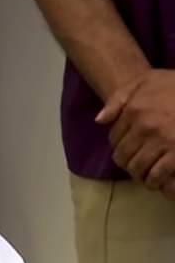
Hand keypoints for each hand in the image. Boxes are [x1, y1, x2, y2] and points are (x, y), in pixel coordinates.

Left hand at [96, 69, 174, 199]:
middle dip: (126, 163)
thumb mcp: (146, 81)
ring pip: (138, 167)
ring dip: (138, 175)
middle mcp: (145, 126)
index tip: (127, 149)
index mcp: (134, 110)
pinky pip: (158, 174)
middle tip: (134, 166)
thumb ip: (119, 99)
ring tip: (144, 176)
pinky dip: (154, 181)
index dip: (118, 145)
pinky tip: (157, 181)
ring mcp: (163, 141)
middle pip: (123, 155)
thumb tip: (100, 120)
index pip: (114, 138)